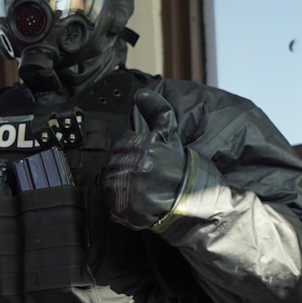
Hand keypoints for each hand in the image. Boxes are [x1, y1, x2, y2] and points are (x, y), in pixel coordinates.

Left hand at [105, 89, 186, 230]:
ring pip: (111, 182)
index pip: (121, 146)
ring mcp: (132, 190)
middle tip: (144, 175)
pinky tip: (134, 199)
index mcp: (144, 149)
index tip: (145, 159)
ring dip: (121, 184)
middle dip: (125, 167)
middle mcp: (137, 168)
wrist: (190, 199)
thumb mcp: (169, 135)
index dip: (131, 152)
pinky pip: (111, 202)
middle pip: (114, 163)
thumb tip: (140, 93)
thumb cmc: (178, 166)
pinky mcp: (128, 209)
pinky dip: (118, 202)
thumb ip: (157, 111)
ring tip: (141, 187)